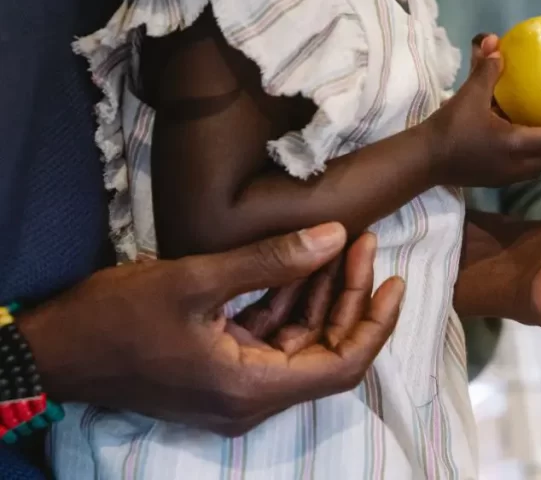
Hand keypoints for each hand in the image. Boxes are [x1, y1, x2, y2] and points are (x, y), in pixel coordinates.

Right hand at [19, 223, 403, 436]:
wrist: (53, 348)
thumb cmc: (117, 317)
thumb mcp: (198, 280)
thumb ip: (272, 261)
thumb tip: (336, 236)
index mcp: (250, 388)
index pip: (341, 365)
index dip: (375, 324)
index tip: (394, 280)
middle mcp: (250, 397)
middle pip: (325, 350)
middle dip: (350, 297)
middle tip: (364, 242)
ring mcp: (233, 386)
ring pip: (299, 341)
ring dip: (321, 294)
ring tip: (343, 242)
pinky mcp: (218, 369)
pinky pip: (269, 337)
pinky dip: (288, 301)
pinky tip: (301, 260)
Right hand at [426, 34, 540, 187]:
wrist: (425, 162)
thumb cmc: (449, 129)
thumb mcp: (468, 96)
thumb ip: (485, 70)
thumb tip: (494, 41)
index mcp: (517, 145)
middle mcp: (520, 165)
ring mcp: (512, 174)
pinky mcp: (502, 178)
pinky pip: (533, 164)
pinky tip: (539, 135)